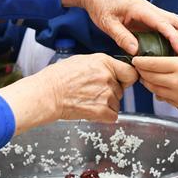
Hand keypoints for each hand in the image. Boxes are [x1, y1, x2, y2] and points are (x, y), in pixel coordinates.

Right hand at [0, 53, 137, 132]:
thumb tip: (113, 71)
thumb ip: (102, 65)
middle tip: (93, 92)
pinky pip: (112, 116)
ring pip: (116, 103)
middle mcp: (108, 77)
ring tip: (88, 100)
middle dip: (111, 92)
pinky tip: (90, 110)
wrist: (47, 94)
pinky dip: (104, 116)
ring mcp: (105, 94)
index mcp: (104, 62)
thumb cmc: (59, 77)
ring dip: (106, 104)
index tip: (121, 82)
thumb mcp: (83, 60)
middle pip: (121, 90)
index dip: (126, 78)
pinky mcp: (101, 111)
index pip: (130, 72)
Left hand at [61, 0, 177, 55]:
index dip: (173, 37)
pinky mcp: (147, 17)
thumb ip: (121, 36)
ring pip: (173, 20)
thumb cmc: (101, 7)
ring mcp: (150, 12)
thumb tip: (137, 51)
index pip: (162, 23)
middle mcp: (149, 9)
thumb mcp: (107, 23)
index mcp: (141, 9)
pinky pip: (166, 24)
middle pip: (174, 19)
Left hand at [133, 51, 177, 122]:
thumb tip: (177, 44)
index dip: (140, 60)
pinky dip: (155, 90)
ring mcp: (174, 95)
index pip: (151, 63)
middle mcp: (173, 82)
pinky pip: (160, 96)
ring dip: (146, 81)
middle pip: (148, 76)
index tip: (135, 57)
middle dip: (140, 70)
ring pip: (152, 88)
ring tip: (145, 74)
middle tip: (137, 64)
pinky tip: (158, 85)